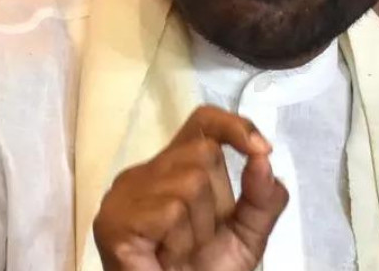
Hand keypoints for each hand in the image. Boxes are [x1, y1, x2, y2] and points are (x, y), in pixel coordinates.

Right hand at [93, 105, 289, 270]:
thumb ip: (263, 198)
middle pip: (204, 152)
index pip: (203, 121)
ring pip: (190, 182)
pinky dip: (181, 242)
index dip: (234, 125)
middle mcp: (146, 171)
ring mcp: (126, 192)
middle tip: (198, 238)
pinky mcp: (114, 218)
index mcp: (176, 167)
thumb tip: (264, 158)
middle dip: (217, 202)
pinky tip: (165, 257)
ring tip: (180, 251)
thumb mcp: (248, 234)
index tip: (262, 149)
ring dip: (199, 229)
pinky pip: (170, 212)